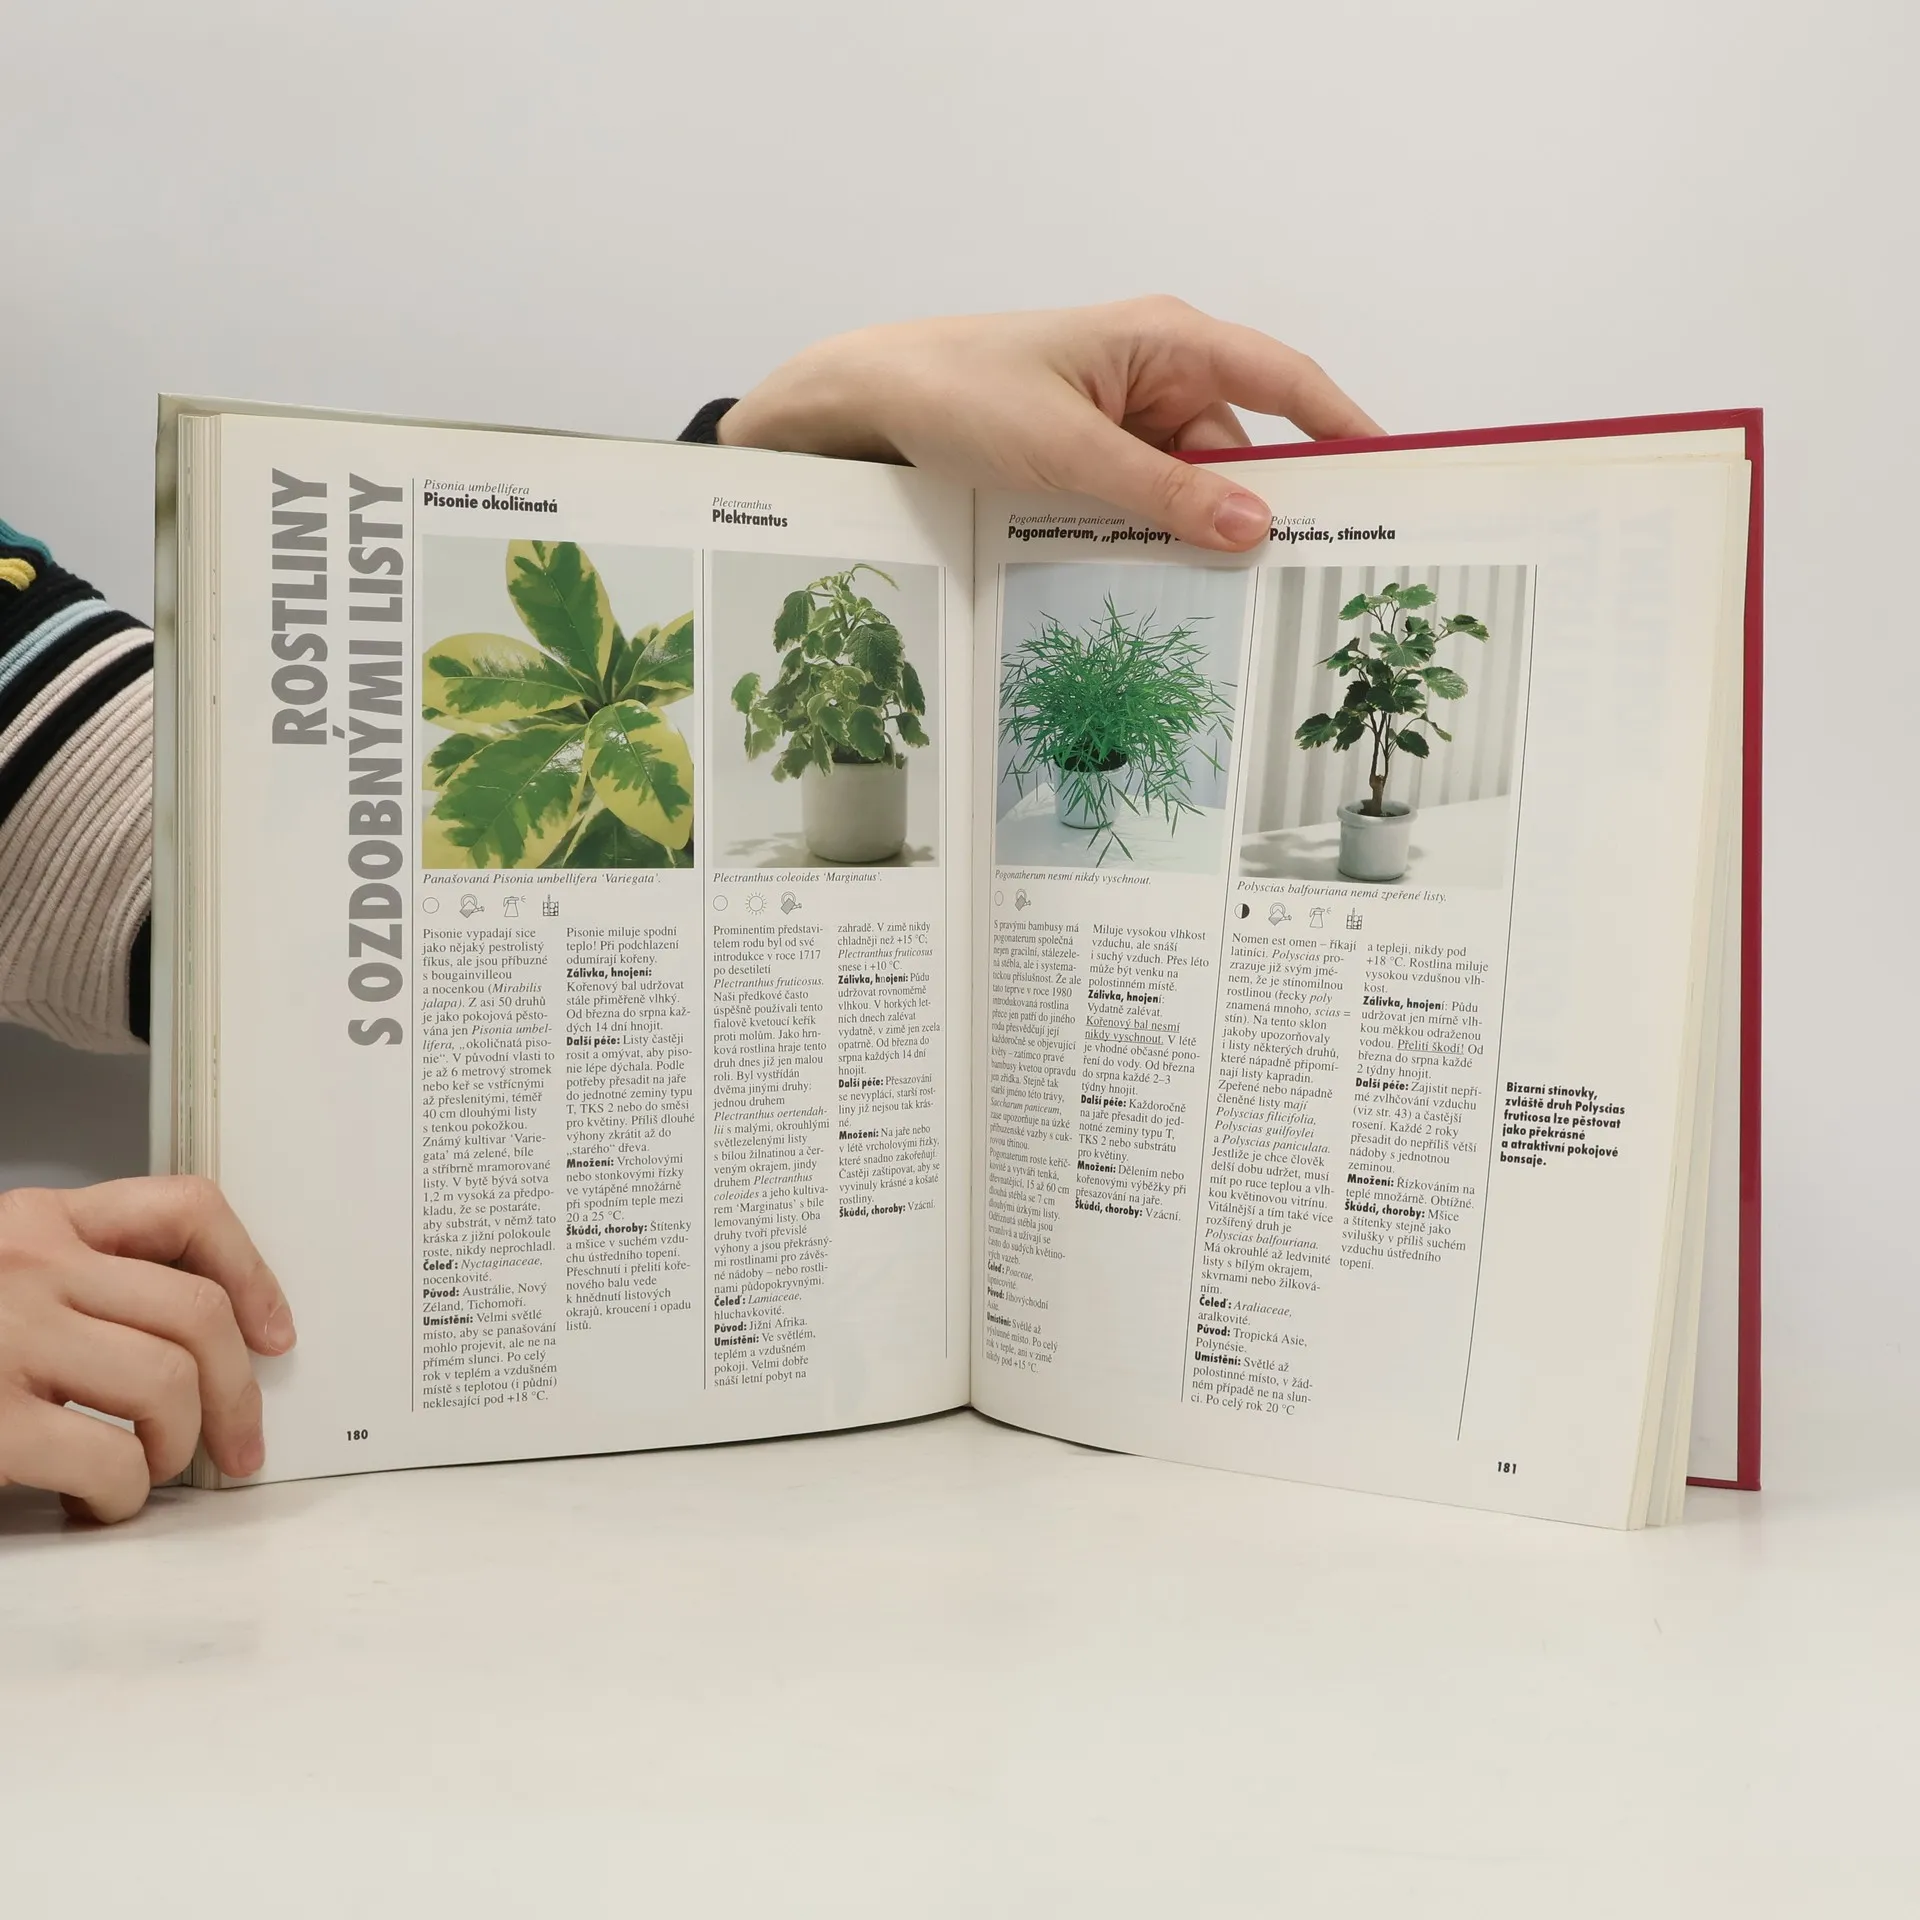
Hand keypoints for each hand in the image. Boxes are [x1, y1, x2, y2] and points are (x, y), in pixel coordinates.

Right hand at [0, 1177, 293, 1521]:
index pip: (184, 1207)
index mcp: (36, 1222)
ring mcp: (7, 1336)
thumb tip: (200, 1336)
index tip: (273, 1332)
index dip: (252, 1272)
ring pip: (169, 1381)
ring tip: (140, 1472)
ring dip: (175, 1444)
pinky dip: (123, 1493)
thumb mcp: (4, 1279)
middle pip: (197, 1311)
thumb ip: (80, 1281)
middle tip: (235, 1445)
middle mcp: (28, 1264)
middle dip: (236, 1391)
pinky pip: (111, 1457)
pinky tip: (95, 1500)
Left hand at [719, 295, 1380, 550]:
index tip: (1394, 482)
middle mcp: (1157, 372)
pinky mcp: (1092, 455)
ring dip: (1194, 537)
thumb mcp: (1066, 453)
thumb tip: (1255, 531)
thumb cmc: (959, 393)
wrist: (868, 401)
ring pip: (1191, 489)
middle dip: (1257, 515)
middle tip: (1296, 586)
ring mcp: (1124, 417)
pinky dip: (1152, 539)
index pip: (1285, 381)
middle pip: (1239, 452)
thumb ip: (1162, 494)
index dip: (1345, 430)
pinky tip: (1156, 584)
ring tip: (1215, 603)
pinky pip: (1146, 501)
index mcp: (1166, 340)